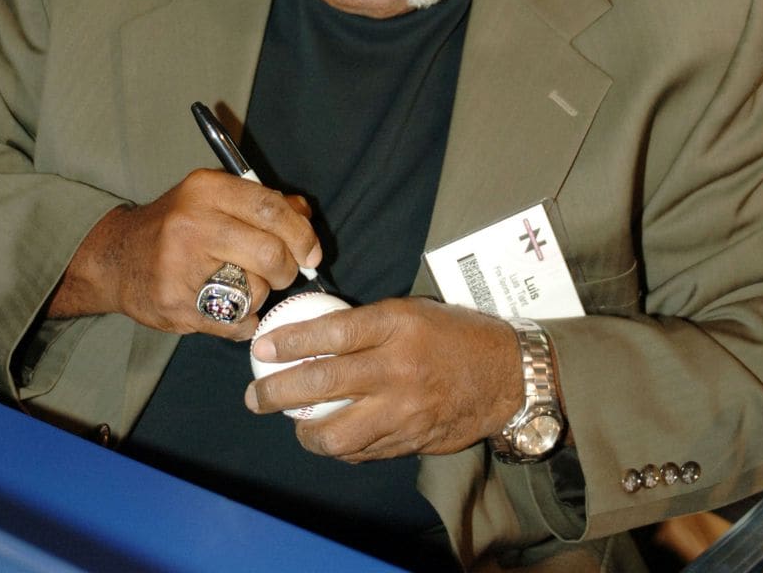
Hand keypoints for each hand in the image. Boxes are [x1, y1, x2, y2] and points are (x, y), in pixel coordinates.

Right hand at [48, 168, 320, 339]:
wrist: (116, 258)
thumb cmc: (176, 226)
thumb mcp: (212, 199)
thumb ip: (260, 202)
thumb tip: (305, 216)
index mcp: (206, 189)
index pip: (270, 208)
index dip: (301, 233)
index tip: (312, 252)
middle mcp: (192, 224)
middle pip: (269, 252)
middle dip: (287, 269)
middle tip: (283, 273)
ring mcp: (181, 268)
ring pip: (255, 290)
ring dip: (260, 294)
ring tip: (239, 285)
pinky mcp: (176, 306)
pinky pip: (236, 322)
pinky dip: (244, 321)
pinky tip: (229, 308)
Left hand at [244, 297, 524, 460]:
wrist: (506, 374)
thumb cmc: (453, 334)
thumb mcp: (411, 312)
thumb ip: (368, 325)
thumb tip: (315, 338)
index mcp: (397, 325)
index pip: (333, 332)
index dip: (292, 341)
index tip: (263, 347)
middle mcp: (397, 367)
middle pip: (324, 383)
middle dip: (279, 393)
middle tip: (256, 397)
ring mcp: (404, 410)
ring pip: (338, 433)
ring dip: (306, 434)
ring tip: (295, 426)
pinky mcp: (411, 441)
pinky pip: (363, 452)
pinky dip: (341, 448)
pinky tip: (332, 437)